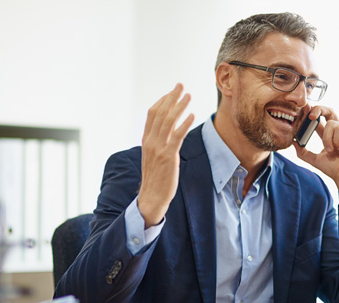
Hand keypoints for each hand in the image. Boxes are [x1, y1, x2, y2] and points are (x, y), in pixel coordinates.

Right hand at [138, 83, 194, 227]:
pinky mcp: (168, 156)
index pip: (152, 114)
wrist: (151, 197)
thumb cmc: (155, 178)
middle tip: (180, 85)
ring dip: (179, 106)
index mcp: (146, 140)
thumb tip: (166, 132)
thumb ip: (157, 143)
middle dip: (171, 97)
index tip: (172, 92)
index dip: (162, 100)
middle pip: (160, 113)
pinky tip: (192, 115)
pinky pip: (177, 136)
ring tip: (188, 95)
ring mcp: (159, 148)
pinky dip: (184, 123)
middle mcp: (150, 141)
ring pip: (168, 121)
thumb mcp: (153, 157)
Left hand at [293, 106, 338, 202]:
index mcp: (329, 135)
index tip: (303, 109)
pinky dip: (336, 140)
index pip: (319, 120)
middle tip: (310, 115)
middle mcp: (338, 130)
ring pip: (330, 124)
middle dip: (319, 109)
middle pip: (328, 112)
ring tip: (332, 151)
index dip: (311, 113)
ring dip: (327, 139)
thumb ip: (303, 151)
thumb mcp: (314, 159)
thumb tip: (293, 141)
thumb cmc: (334, 168)